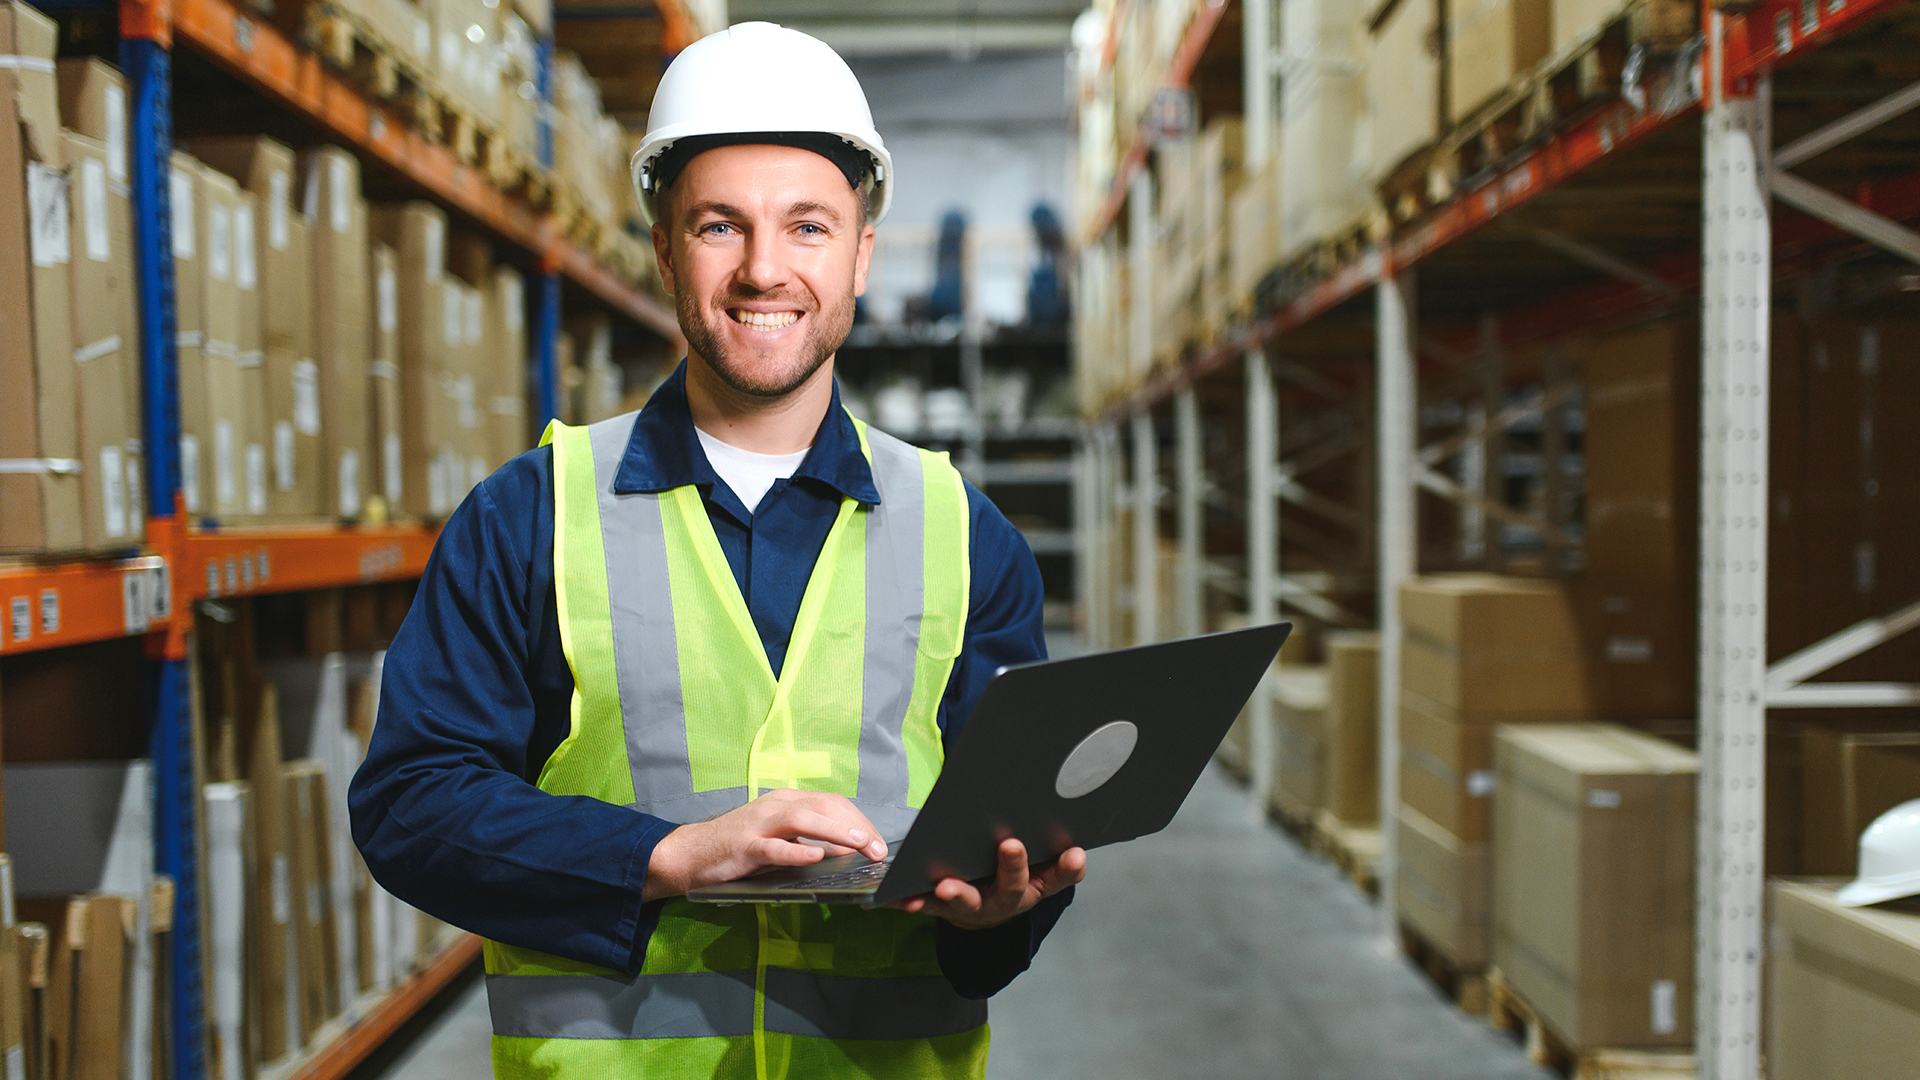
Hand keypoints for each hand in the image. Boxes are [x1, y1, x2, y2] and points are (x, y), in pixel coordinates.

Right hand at [643, 789, 887, 901]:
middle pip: (825, 807)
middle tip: (878, 850)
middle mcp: (776, 805)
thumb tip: (846, 852)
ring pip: (803, 819)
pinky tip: (815, 857)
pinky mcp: (744, 846)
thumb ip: (809, 841)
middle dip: (856, 828)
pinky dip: (797, 852)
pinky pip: (774, 848)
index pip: (833, 803)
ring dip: (835, 832)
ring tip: (858, 844)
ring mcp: (759, 823)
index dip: (859, 822)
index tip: (878, 843)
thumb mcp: (779, 839)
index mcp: (787, 801)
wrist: (690, 853)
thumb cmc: (738, 847)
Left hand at [893, 839, 1085, 930]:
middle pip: (1014, 886)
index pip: (1060, 877)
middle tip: (1011, 845)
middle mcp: (1009, 898)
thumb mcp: (1041, 866)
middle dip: (1012, 866)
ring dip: (958, 893)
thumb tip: (1070, 833)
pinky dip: (915, 901)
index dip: (1068, 867)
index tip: (1075, 852)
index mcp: (1037, 885)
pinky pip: (929, 904)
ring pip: (969, 901)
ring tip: (947, 886)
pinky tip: (900, 897)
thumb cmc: (1016, 875)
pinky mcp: (945, 907)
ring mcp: (976, 905)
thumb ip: (1056, 852)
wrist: (988, 910)